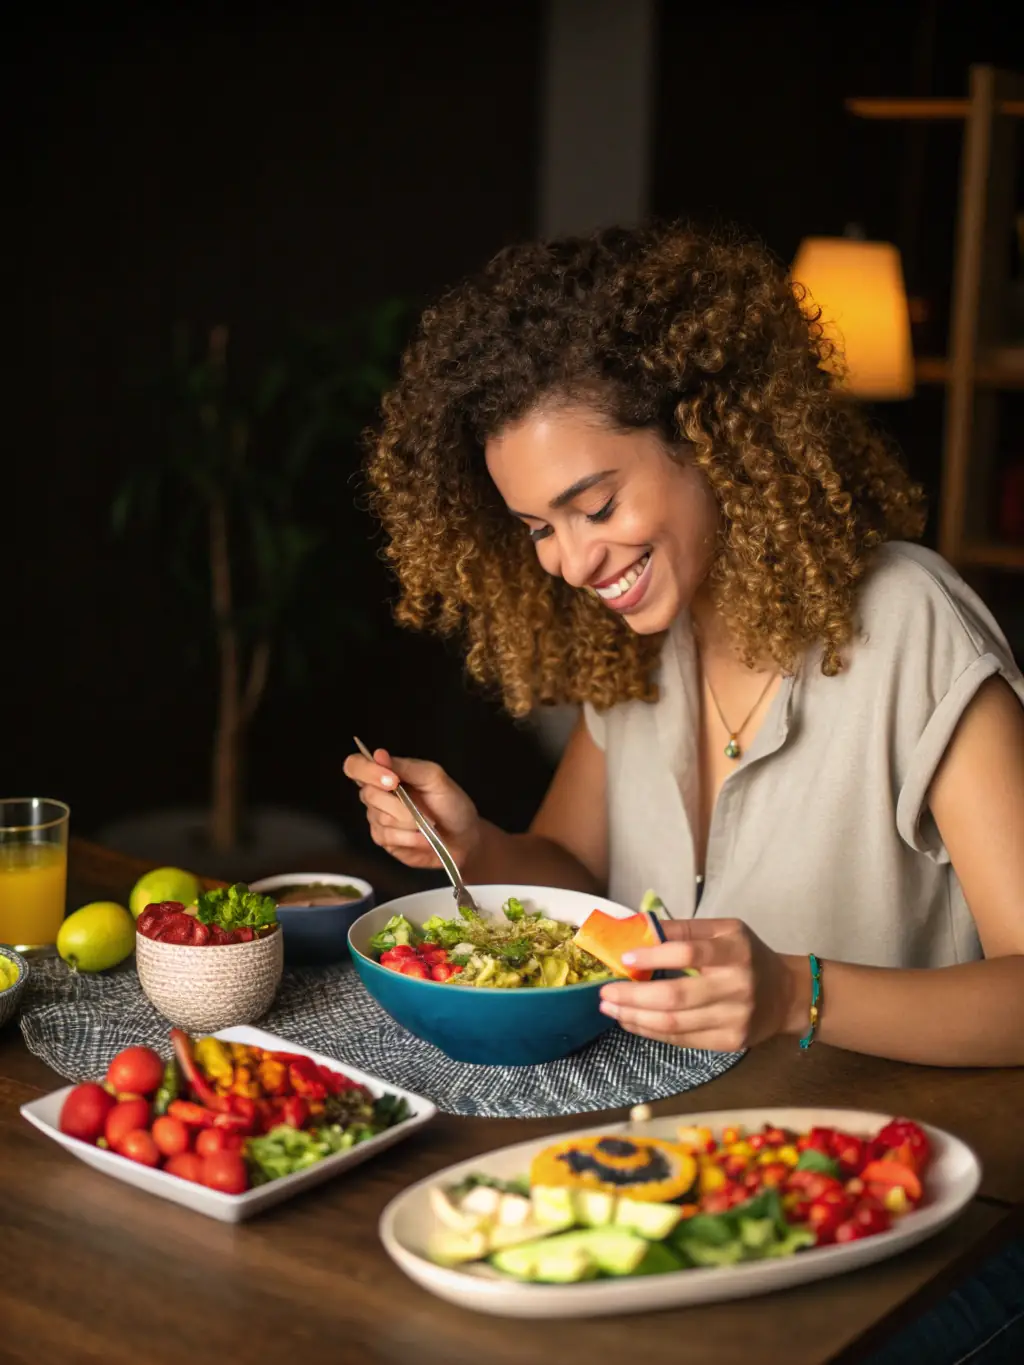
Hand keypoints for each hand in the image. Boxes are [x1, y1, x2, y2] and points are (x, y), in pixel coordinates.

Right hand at [342, 747, 481, 870]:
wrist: (464, 837)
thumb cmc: (452, 804)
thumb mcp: (435, 778)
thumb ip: (406, 766)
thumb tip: (379, 755)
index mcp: (388, 772)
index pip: (356, 765)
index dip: (367, 771)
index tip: (392, 781)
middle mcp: (378, 794)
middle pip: (369, 794)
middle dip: (401, 805)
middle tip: (425, 809)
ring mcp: (378, 817)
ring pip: (380, 818)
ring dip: (411, 822)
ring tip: (428, 823)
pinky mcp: (384, 839)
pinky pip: (387, 837)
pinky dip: (411, 838)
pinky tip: (423, 837)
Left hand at [598, 918, 797, 1052]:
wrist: (787, 995)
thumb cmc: (748, 956)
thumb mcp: (724, 930)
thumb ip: (684, 928)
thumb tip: (639, 928)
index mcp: (734, 951)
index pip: (688, 953)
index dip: (653, 956)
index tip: (625, 957)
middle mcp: (736, 986)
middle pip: (675, 996)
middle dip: (633, 996)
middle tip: (604, 993)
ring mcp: (734, 1018)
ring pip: (674, 1023)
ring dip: (635, 1016)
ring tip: (610, 1008)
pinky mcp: (730, 1042)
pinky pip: (682, 1039)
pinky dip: (651, 1031)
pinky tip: (632, 1021)